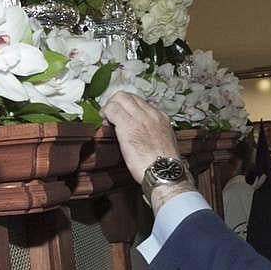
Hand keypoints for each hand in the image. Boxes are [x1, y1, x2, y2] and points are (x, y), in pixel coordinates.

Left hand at [102, 92, 191, 207]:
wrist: (165, 173)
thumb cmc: (164, 166)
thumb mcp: (164, 143)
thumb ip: (155, 133)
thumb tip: (143, 135)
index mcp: (161, 118)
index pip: (140, 102)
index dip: (127, 108)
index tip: (122, 117)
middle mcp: (151, 114)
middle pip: (129, 95)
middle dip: (116, 103)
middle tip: (110, 116)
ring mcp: (140, 118)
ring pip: (120, 97)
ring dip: (110, 107)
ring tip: (106, 119)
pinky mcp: (128, 125)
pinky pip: (112, 109)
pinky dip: (106, 114)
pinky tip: (105, 124)